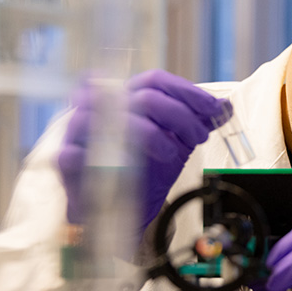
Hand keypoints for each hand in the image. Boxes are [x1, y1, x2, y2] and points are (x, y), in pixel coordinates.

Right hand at [57, 70, 230, 234]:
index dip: (187, 92)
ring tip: (171, 153)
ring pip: (109, 117)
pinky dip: (106, 158)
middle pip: (141, 97)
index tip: (214, 110)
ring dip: (149, 133)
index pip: (155, 81)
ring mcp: (79, 132)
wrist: (121, 209)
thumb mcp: (177, 143)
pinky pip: (77, 152)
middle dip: (179, 115)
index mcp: (126, 97)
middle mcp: (101, 107)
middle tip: (199, 137)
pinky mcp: (66, 161)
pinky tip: (131, 167)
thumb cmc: (145, 170)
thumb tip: (225, 108)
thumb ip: (197, 123)